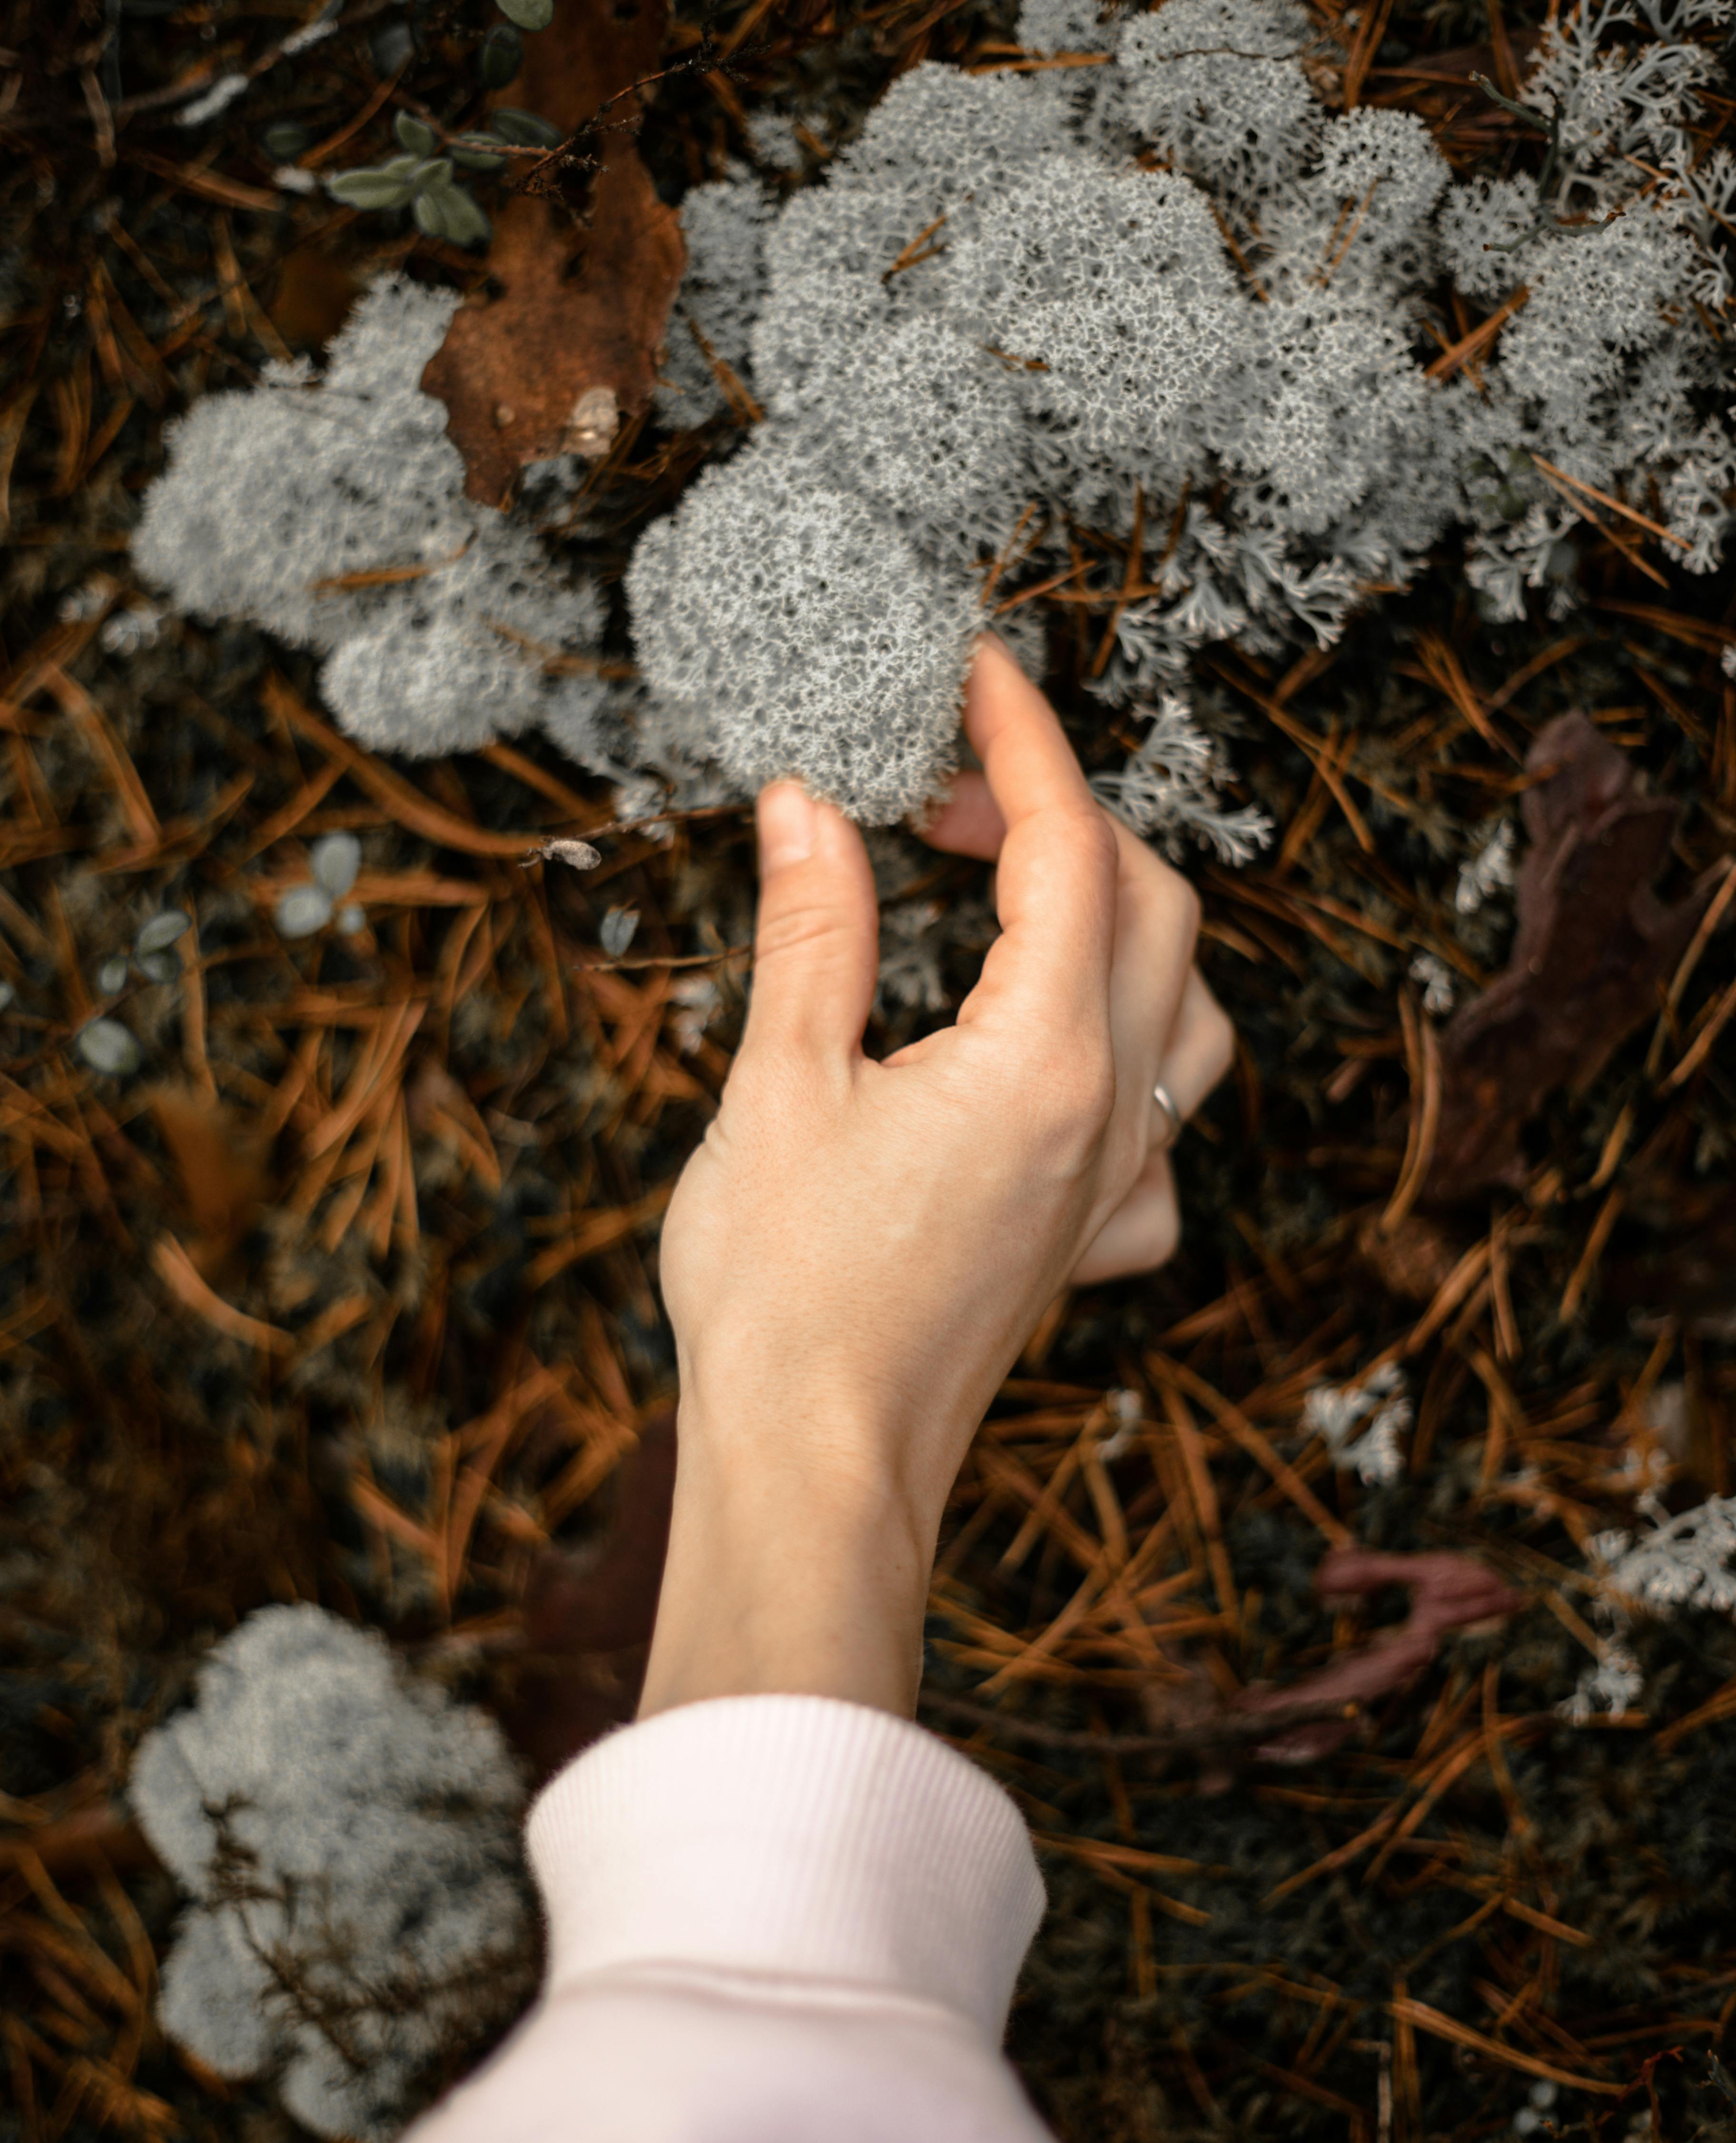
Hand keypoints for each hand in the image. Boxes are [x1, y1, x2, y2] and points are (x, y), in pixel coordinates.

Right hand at [638, 636, 1233, 1720]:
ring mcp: (1111, 1189)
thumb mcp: (779, 1086)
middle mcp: (1107, 1116)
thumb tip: (810, 805)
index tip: (978, 674)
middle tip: (943, 800)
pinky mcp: (1087, 1249)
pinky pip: (1165, 1141)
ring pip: (1189, 1016)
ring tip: (1018, 906)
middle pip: (1153, 909)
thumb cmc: (782, 1295)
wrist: (815, 1468)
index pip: (1069, 846)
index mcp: (1040, 1059)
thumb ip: (813, 933)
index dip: (1024, 742)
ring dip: (1127, 928)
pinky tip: (1054, 1078)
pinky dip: (1132, 1074)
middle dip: (1065, 819)